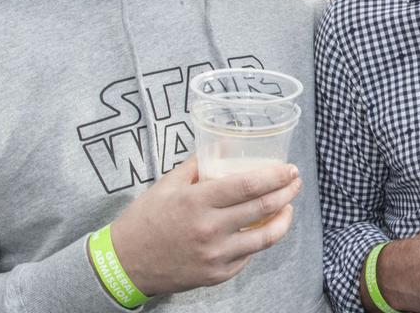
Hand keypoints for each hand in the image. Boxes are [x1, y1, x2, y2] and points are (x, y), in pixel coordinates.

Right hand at [111, 157, 301, 295]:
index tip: (289, 168)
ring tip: (288, 206)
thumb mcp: (167, 184)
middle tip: (295, 182)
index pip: (249, 185)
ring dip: (284, 219)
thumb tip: (226, 144)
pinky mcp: (217, 275)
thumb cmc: (145, 219)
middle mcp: (210, 230)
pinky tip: (260, 228)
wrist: (123, 264)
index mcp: (197, 202)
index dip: (276, 175)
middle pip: (264, 208)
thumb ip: (199, 163)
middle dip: (287, 192)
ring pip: (265, 237)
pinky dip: (258, 241)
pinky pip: (248, 256)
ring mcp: (216, 256)